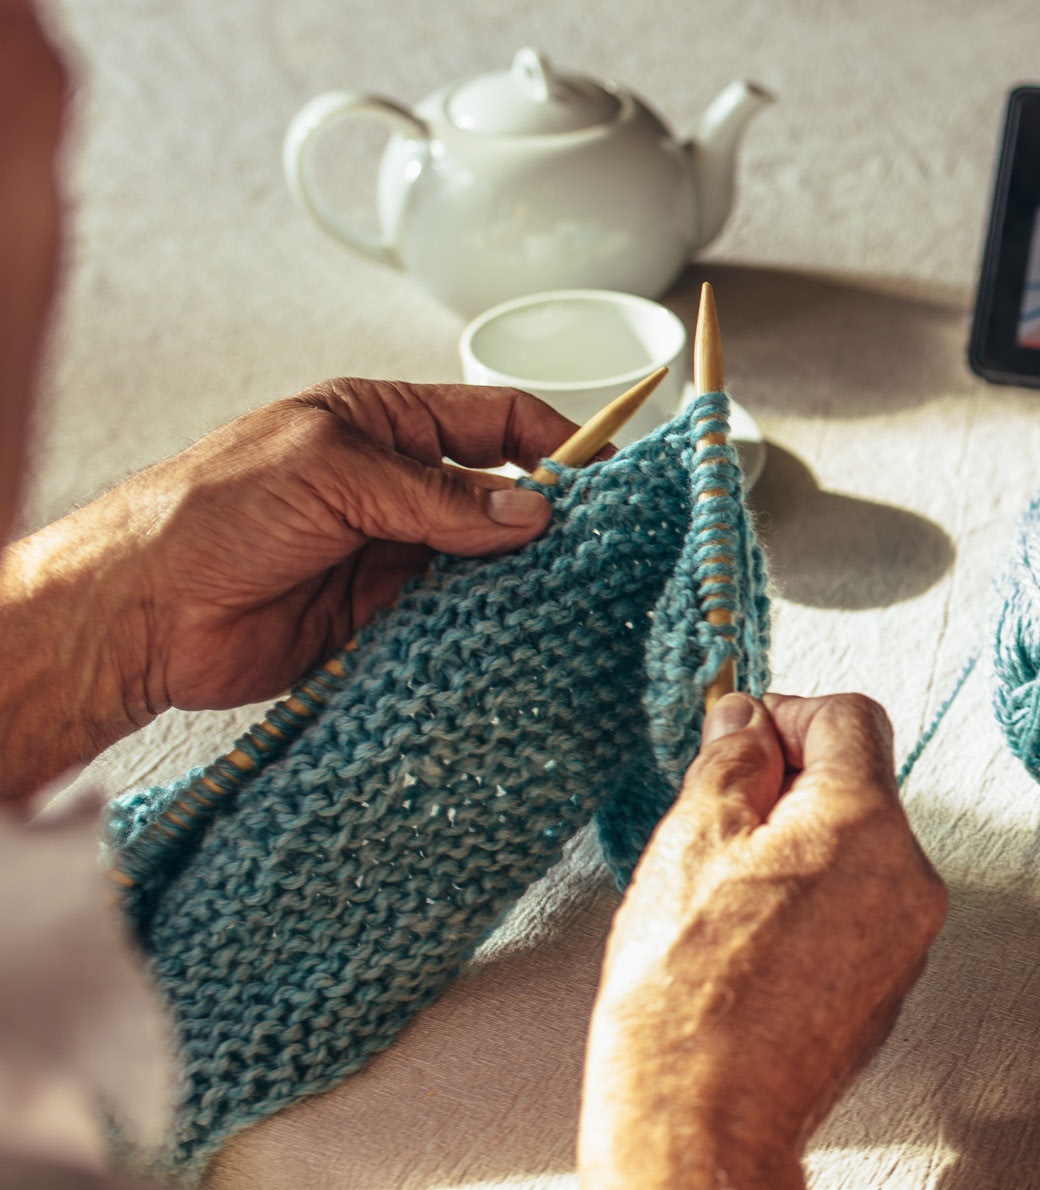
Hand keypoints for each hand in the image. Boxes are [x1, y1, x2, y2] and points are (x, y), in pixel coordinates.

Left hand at [0, 379, 579, 804]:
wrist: (136, 611)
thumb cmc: (208, 511)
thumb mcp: (332, 472)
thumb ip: (437, 494)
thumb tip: (530, 511)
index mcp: (379, 425)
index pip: (492, 421)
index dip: (555, 442)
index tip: (605, 476)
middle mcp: (390, 488)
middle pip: (496, 498)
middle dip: (543, 521)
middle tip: (595, 548)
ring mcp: (386, 555)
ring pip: (481, 566)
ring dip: (515, 580)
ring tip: (562, 595)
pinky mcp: (377, 621)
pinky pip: (449, 621)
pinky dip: (480, 629)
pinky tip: (508, 634)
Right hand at [582, 693, 946, 1188]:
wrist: (702, 1120)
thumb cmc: (688, 1002)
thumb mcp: (690, 844)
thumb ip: (730, 762)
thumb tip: (745, 721)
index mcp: (867, 825)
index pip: (849, 716)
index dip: (785, 715)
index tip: (740, 737)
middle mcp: (907, 878)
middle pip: (856, 786)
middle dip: (786, 790)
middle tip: (716, 825)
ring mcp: (904, 938)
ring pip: (853, 853)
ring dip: (794, 851)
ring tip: (723, 900)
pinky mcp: (886, 985)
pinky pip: (854, 912)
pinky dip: (808, 908)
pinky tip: (746, 944)